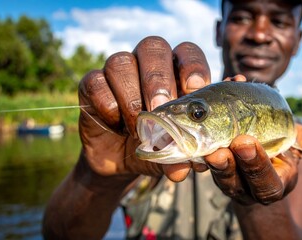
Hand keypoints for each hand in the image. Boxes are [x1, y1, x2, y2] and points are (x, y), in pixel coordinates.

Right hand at [77, 36, 210, 182]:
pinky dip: (107, 105)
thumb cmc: (160, 146)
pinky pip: (95, 82)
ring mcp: (119, 72)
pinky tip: (116, 125)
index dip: (192, 64)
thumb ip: (192, 147)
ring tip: (138, 126)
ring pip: (120, 62)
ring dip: (130, 96)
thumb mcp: (179, 149)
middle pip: (153, 47)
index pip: (187, 51)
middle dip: (157, 79)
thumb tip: (208, 148)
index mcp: (177, 71)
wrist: (124, 161)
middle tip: (160, 108)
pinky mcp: (92, 85)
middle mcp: (148, 63)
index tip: (194, 89)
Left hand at [205, 115, 301, 204]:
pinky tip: (204, 108)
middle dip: (229, 164)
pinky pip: (202, 151)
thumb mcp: (300, 146)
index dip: (255, 166)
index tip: (247, 144)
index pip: (263, 183)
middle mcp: (245, 185)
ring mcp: (224, 176)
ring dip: (209, 152)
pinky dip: (202, 131)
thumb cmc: (282, 150)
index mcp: (271, 185)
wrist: (259, 151)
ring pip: (213, 170)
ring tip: (205, 131)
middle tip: (225, 143)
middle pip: (234, 180)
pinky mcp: (209, 164)